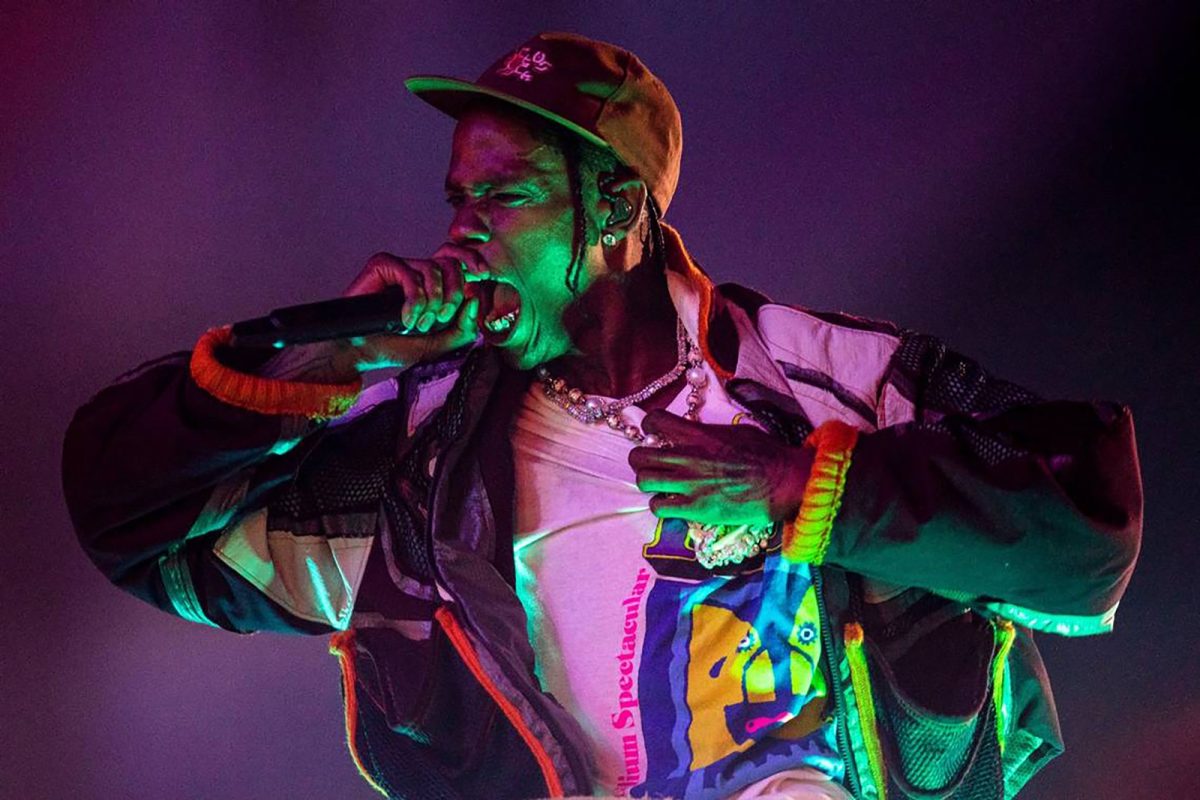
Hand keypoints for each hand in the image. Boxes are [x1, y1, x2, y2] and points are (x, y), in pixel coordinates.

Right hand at [337, 245, 492, 370]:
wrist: (363, 352)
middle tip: (440, 318)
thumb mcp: (440, 343)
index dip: (473, 260)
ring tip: (418, 324)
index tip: (483, 275)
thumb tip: (476, 297)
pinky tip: (404, 319)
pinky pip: (410, 274)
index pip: (458, 259)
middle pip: (450, 263)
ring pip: (433, 269)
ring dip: (431, 303)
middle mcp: (418, 271)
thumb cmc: (396, 346)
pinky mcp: (382, 265)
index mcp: (434, 285)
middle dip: (453, 294)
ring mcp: (400, 266)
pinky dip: (413, 301)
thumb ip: (464, 327)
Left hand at [628, 410, 813, 526]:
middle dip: (640, 458)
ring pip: (644, 481)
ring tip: (658, 485)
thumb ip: (711, 433)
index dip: (650, 426)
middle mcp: (688, 458)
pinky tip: (670, 504)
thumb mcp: (738, 432)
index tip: (655, 432)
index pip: (655, 421)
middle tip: (650, 462)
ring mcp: (689, 484)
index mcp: (699, 434)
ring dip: (648, 482)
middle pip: (640, 456)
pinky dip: (660, 506)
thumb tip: (700, 433)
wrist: (784, 482)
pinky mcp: (695, 509)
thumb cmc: (768, 455)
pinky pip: (659, 508)